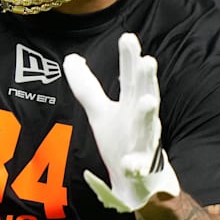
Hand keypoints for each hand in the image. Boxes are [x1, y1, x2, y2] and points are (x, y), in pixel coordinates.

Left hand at [63, 33, 179, 211]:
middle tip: (148, 60)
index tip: (128, 36)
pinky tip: (131, 164)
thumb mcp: (100, 111)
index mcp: (131, 104)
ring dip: (148, 114)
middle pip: (145, 94)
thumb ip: (87, 86)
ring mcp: (143, 144)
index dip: (129, 58)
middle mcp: (141, 120)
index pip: (130, 77)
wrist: (139, 182)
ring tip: (147, 101)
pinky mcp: (141, 169)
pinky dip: (135, 165)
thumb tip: (70, 58)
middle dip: (147, 79)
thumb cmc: (122, 139)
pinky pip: (138, 167)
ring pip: (148, 127)